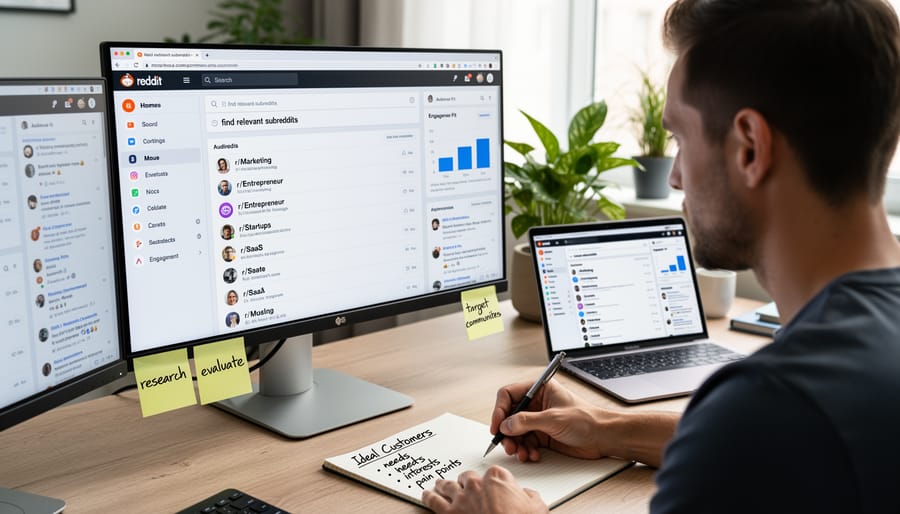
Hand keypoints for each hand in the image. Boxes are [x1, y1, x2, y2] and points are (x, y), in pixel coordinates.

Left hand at [421, 466, 547, 513]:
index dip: (491, 482)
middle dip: (466, 482)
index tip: (491, 486)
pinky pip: (434, 501)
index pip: (492, 473)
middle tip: (464, 484)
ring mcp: (461, 498)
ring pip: (448, 486)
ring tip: (439, 484)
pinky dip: (429, 497)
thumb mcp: (537, 506)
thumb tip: (527, 496)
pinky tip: (426, 495)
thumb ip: (529, 496)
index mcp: (497, 478)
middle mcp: (477, 484)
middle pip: (467, 477)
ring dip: (443, 485)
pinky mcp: (449, 513)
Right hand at [491, 379, 608, 461]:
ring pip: (515, 432)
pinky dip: (525, 450)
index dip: (500, 410)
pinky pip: (525, 443)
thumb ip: (527, 421)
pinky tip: (532, 455)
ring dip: (515, 444)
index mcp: (539, 389)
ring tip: (520, 453)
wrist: (603, 438)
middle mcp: (536, 404)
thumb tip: (506, 424)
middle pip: (509, 415)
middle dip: (506, 431)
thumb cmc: (587, 420)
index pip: (509, 395)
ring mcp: (538, 421)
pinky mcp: (542, 436)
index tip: (497, 425)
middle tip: (508, 444)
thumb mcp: (554, 418)